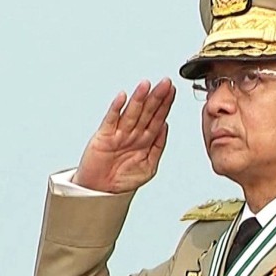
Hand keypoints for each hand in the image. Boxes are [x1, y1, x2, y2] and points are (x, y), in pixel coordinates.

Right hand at [72, 78, 175, 193]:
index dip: (165, 104)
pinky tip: (123, 97)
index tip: (173, 91)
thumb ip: (158, 147)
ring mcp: (118, 134)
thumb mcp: (149, 167)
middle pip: (147, 112)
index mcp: (146, 140)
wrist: (102, 192)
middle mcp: (133, 134)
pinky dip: (116, 108)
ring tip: (146, 85)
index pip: (158, 118)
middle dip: (156, 97)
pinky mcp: (104, 136)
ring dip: (139, 98)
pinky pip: (111, 119)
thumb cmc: (123, 181)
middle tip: (165, 83)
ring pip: (131, 113)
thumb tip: (165, 127)